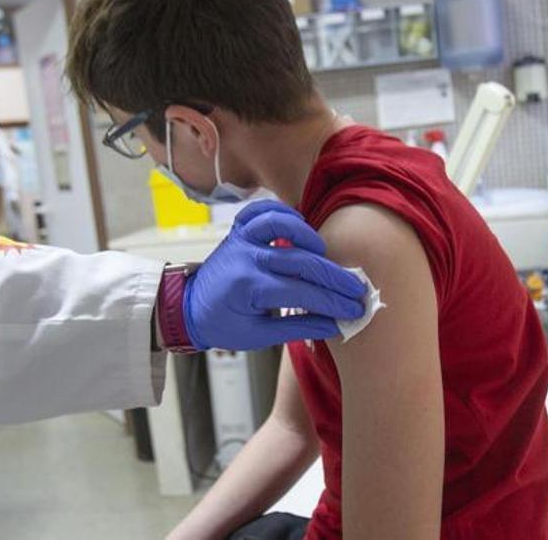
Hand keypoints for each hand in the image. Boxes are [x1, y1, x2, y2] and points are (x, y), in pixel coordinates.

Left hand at [183, 200, 366, 350]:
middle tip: (357, 288)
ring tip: (324, 254)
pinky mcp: (238, 230)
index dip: (333, 303)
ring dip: (307, 236)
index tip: (355, 310)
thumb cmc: (224, 324)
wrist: (189, 307)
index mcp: (248, 288)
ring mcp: (240, 240)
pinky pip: (260, 210)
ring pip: (279, 224)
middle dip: (334, 278)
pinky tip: (298, 226)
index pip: (302, 293)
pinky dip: (281, 213)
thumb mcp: (259, 336)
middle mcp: (244, 258)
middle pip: (300, 261)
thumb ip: (297, 327)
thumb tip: (336, 324)